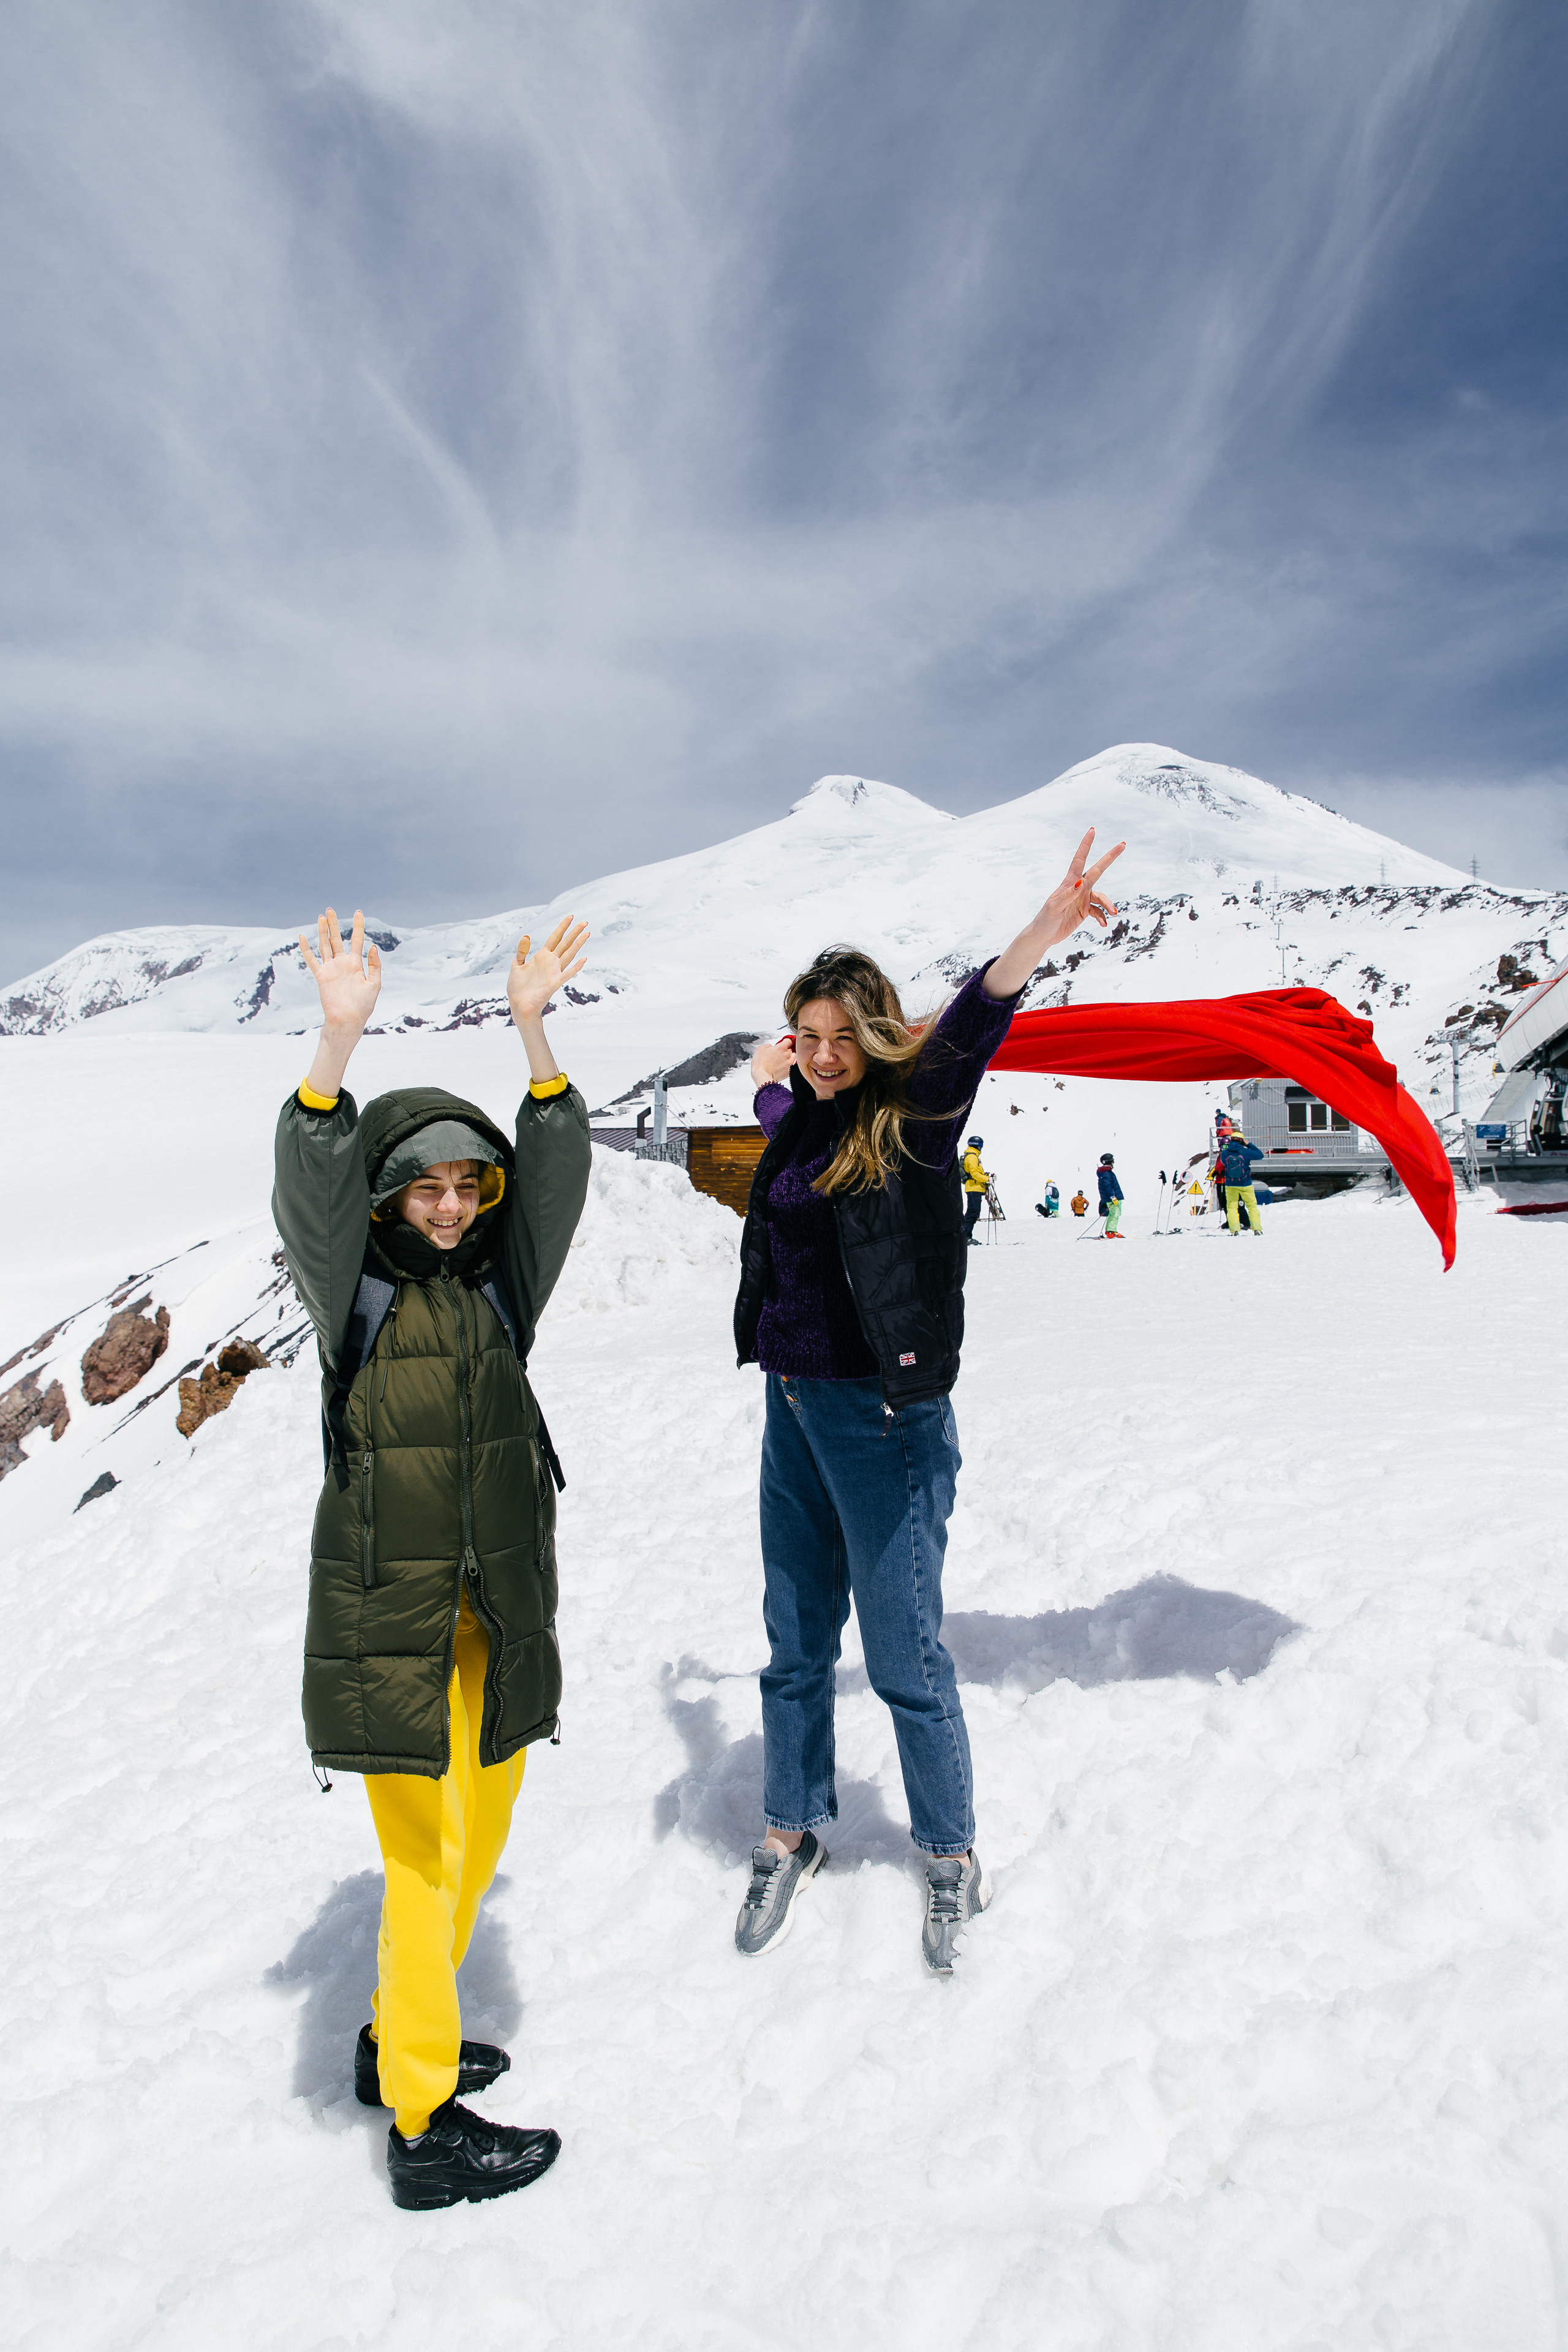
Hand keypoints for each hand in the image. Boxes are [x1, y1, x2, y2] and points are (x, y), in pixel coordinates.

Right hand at [299, 907, 380, 1035]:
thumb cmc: (362, 1006)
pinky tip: (302, 936)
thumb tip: (373, 946)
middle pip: (336, 939)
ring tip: (321, 917)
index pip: (357, 940)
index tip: (358, 912)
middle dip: (334, 924)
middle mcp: (342, 964)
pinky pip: (312, 960)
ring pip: (324, 945)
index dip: (358, 926)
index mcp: (356, 964)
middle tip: (330, 910)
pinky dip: (306, 949)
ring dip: (322, 931)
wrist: (348, 1020)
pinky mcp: (321, 976)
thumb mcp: (374, 984)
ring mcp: (330, 969)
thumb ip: (374, 965)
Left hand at [508, 916, 589, 1027]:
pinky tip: (584, 959)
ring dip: (578, 944)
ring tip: (587, 933)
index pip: (555, 938)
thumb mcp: (516, 965)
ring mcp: (554, 972)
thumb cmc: (517, 988)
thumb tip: (527, 936)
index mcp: (541, 957)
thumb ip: (522, 951)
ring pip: (569, 954)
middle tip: (585, 922)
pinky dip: (576, 967)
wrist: (519, 1005)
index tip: (571, 917)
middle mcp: (550, 962)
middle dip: (574, 932)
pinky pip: (567, 973)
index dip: (562, 927)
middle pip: (565, 944)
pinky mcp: (554, 983)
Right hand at [751, 1034, 794, 1088]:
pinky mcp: (789, 1071)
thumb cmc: (760, 1063)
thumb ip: (768, 1045)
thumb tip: (771, 1047)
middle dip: (785, 1050)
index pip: (788, 1041)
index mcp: (781, 1048)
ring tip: (782, 1060)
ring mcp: (789, 1063)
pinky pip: (793, 1066)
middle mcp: (787, 1055)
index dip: (785, 1042)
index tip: (783, 1043)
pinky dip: (790, 1065)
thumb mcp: (760, 1049)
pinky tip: (784, 1066)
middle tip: (778, 1054)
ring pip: (794, 1057)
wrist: (762, 1076)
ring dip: (789, 1057)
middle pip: (790, 1049)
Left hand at [1031, 827, 1123, 948]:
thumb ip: (1068, 895)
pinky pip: (1099, 912)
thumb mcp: (1054, 907)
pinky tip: (1104, 924)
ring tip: (1113, 913)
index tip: (1092, 830)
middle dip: (1109, 857)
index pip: (1079, 859)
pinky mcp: (1085, 911)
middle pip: (1097, 870)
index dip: (1086, 845)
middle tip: (1123, 844)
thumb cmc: (1046, 919)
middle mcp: (1079, 888)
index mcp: (1069, 882)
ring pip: (1102, 897)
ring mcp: (1083, 899)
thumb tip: (1081, 883)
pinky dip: (1103, 918)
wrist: (1044, 935)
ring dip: (1108, 904)